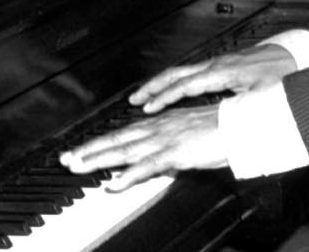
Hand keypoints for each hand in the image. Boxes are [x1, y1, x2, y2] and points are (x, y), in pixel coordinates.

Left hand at [60, 103, 223, 190]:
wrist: (242, 124)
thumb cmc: (223, 129)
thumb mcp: (191, 138)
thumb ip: (172, 149)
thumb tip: (159, 163)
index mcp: (163, 123)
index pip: (124, 134)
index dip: (100, 143)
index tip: (79, 151)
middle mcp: (159, 128)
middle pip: (117, 140)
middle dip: (90, 150)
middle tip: (66, 159)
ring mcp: (166, 139)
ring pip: (125, 150)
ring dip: (99, 159)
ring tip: (78, 167)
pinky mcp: (177, 152)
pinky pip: (149, 166)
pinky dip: (129, 175)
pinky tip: (114, 185)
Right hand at [127, 44, 296, 112]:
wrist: (299, 53)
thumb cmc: (285, 73)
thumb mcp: (266, 95)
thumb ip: (244, 108)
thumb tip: (228, 123)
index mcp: (224, 71)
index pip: (186, 84)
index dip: (165, 97)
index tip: (147, 108)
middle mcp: (218, 63)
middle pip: (178, 73)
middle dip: (154, 86)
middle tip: (134, 99)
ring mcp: (221, 62)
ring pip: (183, 70)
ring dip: (162, 83)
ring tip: (145, 95)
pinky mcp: (226, 64)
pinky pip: (193, 71)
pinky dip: (176, 81)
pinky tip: (174, 90)